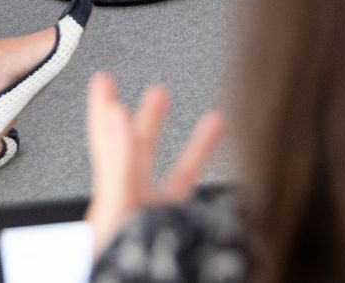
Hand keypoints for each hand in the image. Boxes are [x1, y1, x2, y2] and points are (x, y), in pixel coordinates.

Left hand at [84, 72, 224, 254]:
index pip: (108, 145)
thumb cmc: (110, 268)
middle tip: (156, 92)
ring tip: (215, 121)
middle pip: (143, 157)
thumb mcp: (116, 212)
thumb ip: (119, 167)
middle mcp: (136, 213)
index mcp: (113, 201)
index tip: (103, 83)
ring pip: (179, 181)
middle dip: (151, 121)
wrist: (125, 281)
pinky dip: (218, 190)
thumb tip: (117, 120)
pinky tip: (241, 180)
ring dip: (197, 148)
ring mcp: (159, 228)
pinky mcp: (182, 239)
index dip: (105, 110)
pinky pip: (199, 205)